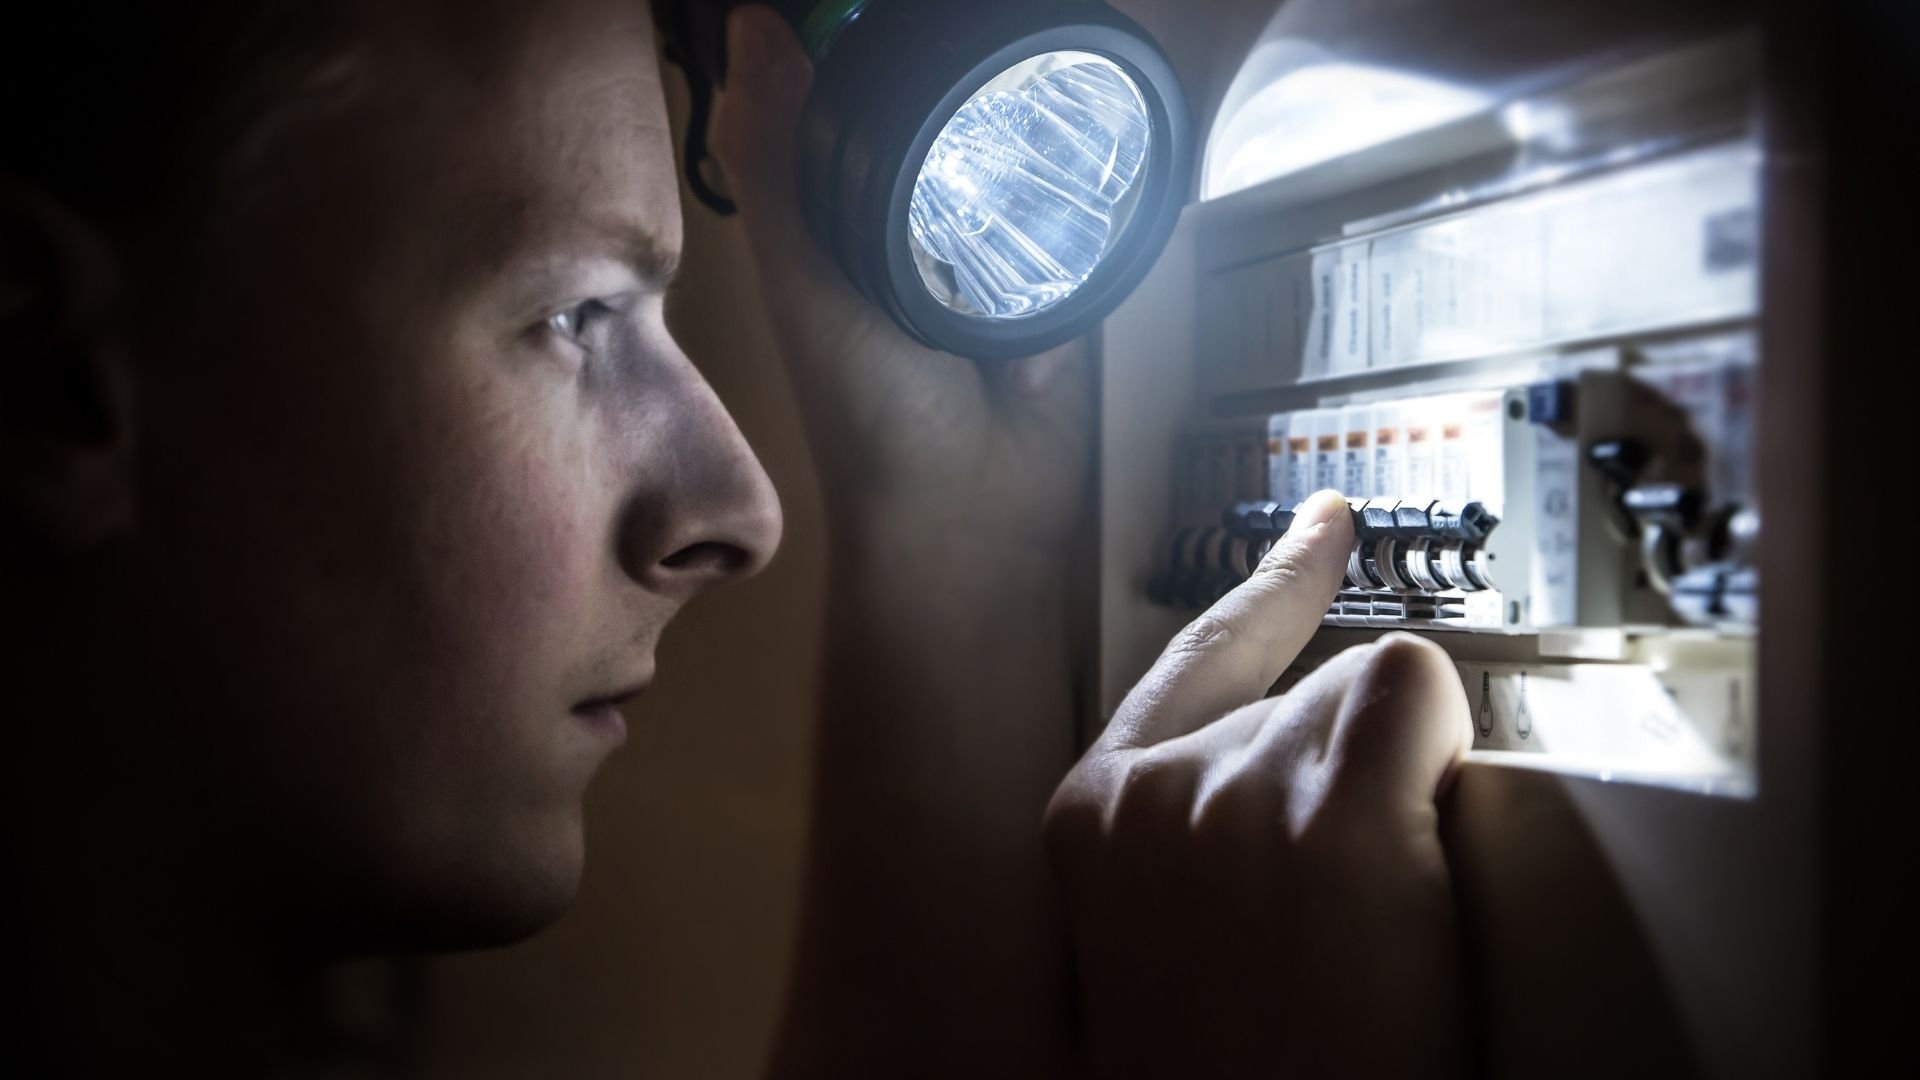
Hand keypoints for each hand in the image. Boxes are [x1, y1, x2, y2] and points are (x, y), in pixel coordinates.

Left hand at [709, 6, 1091, 555]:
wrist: (978, 511)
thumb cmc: (869, 410)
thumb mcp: (806, 281)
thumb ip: (779, 166)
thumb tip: (755, 25)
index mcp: (843, 219)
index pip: (851, 98)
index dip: (863, 40)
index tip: (880, 0)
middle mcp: (919, 226)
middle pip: (942, 114)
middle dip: (959, 66)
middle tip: (984, 14)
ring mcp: (1000, 251)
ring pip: (1016, 151)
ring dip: (1029, 109)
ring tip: (1040, 40)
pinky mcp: (1069, 279)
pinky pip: (1081, 206)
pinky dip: (1087, 171)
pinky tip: (1100, 115)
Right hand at [1045, 491, 1474, 1077]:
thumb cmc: (1222, 1073)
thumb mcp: (1158, 941)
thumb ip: (1190, 833)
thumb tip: (1290, 772)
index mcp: (1091, 820)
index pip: (1190, 653)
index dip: (1270, 585)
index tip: (1325, 522)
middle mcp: (1153, 789)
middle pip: (1303, 691)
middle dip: (1350, 778)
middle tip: (1351, 916)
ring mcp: (1237, 793)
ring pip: (1368, 700)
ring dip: (1396, 796)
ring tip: (1372, 932)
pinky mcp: (1332, 810)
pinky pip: (1415, 696)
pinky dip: (1437, 758)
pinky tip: (1410, 864)